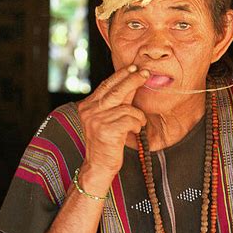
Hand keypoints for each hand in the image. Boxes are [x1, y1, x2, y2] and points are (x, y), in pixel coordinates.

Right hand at [77, 65, 148, 193]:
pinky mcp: (107, 130)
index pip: (106, 85)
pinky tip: (134, 131)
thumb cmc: (106, 142)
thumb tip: (131, 81)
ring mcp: (97, 120)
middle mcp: (89, 111)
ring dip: (137, 116)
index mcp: (87, 106)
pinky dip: (137, 125)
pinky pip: (131, 119)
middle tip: (145, 73)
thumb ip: (115, 102)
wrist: (98, 166)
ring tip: (137, 123)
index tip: (133, 67)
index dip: (120, 75)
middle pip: (116, 90)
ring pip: (127, 107)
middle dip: (133, 80)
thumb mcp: (106, 118)